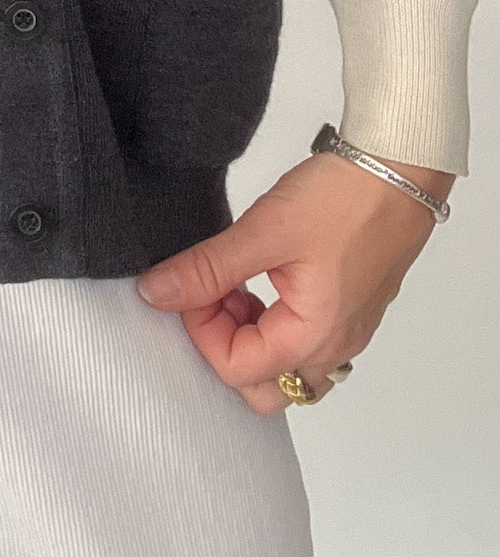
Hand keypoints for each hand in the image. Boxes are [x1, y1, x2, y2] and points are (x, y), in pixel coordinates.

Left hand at [134, 149, 454, 412]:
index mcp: (314, 337)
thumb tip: (156, 294)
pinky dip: (272, 322)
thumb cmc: (344, 199)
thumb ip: (207, 268)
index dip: (201, 330)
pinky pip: (303, 340)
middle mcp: (335, 347)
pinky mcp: (349, 309)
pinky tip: (261, 279)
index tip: (190, 286)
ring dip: (249, 335)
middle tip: (212, 294)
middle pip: (264, 386)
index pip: (236, 369)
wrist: (400, 169)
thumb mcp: (264, 232)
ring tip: (235, 281)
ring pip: (284, 365)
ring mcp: (346, 331)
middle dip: (225, 346)